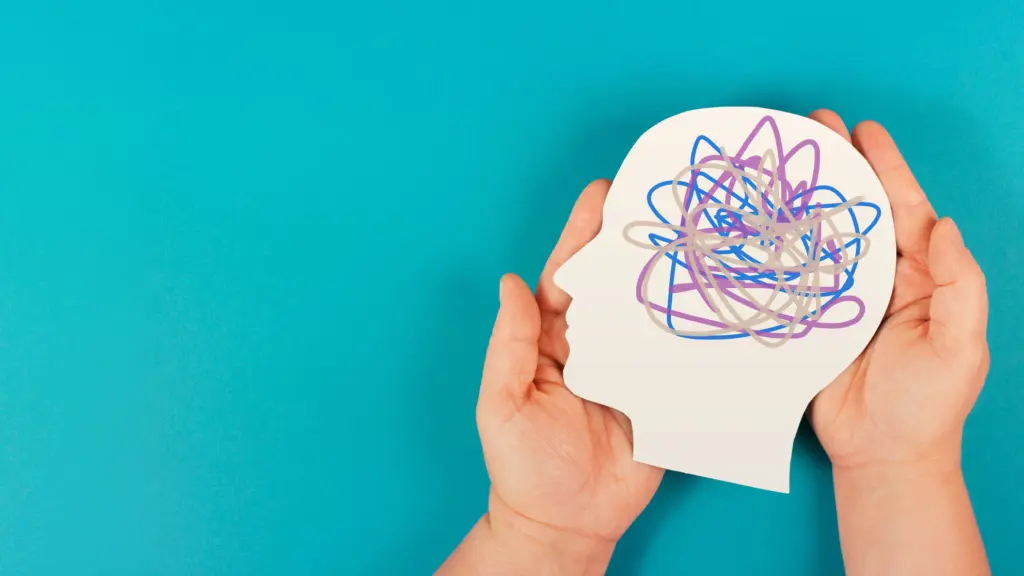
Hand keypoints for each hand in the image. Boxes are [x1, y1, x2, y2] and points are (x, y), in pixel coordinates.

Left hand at [440, 180, 663, 574]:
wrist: (565, 524)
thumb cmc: (522, 466)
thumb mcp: (503, 403)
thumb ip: (510, 344)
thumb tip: (511, 282)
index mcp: (552, 338)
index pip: (568, 274)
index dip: (583, 233)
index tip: (603, 192)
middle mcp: (594, 344)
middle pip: (616, 283)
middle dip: (636, 239)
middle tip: (664, 195)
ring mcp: (630, 368)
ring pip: (651, 312)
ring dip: (672, 276)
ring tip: (700, 233)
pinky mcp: (662, 396)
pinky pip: (680, 358)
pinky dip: (698, 331)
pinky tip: (720, 299)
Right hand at [807, 111, 988, 469]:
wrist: (882, 456)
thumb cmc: (930, 406)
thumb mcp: (961, 346)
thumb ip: (960, 284)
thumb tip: (944, 225)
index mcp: (922, 277)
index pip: (905, 211)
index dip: (886, 169)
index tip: (864, 131)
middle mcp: (881, 279)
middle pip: (858, 213)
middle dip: (839, 169)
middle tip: (812, 129)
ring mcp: (842, 299)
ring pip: (821, 238)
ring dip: (802, 201)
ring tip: (778, 166)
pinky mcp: (809, 321)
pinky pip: (793, 277)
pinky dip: (777, 249)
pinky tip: (757, 227)